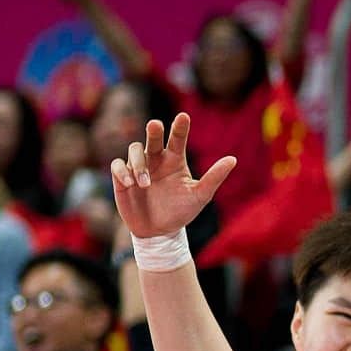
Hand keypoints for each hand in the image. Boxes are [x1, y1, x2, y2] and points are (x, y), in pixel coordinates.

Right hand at [113, 113, 234, 240]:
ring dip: (139, 163)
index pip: (178, 138)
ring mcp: (138, 167)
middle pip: (154, 137)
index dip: (180, 127)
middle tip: (155, 125)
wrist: (158, 232)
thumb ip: (214, 178)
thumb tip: (233, 159)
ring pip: (134, 150)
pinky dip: (122, 171)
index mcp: (175, 159)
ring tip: (146, 183)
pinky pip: (117, 165)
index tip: (184, 117)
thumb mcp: (200, 196)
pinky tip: (130, 183)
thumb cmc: (181, 212)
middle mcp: (156, 159)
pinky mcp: (122, 178)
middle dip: (154, 130)